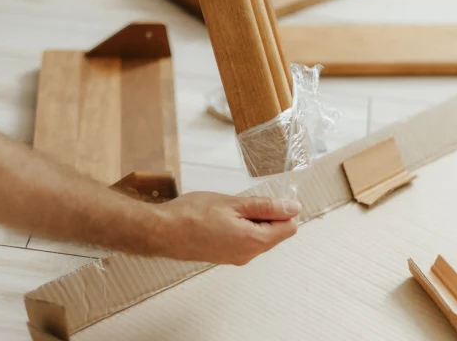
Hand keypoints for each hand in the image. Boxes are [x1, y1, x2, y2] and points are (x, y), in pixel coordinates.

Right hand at [155, 191, 300, 264]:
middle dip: (266, 215)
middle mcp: (248, 255)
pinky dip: (240, 228)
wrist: (162, 231)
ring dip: (251, 221)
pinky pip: (244, 241)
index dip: (282, 209)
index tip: (263, 198)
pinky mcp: (224, 257)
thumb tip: (293, 208)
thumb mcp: (233, 203)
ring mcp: (235, 258)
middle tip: (241, 202)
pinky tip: (221, 218)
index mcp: (254, 241)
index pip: (288, 228)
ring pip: (258, 237)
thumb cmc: (193, 214)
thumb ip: (266, 207)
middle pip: (274, 233)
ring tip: (228, 209)